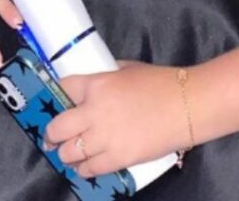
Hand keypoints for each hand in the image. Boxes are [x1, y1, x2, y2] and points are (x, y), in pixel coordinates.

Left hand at [46, 62, 187, 177]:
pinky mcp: (117, 159)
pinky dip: (84, 168)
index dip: (57, 95)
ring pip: (68, 153)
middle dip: (53, 133)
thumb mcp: (128, 69)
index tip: (56, 103)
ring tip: (71, 153)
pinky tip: (87, 165)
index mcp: (97, 84)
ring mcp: (104, 138)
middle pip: (57, 127)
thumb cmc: (160, 82)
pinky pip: (89, 170)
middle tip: (54, 136)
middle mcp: (94, 111)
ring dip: (67, 153)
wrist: (186, 105)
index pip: (63, 88)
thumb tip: (92, 87)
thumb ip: (106, 77)